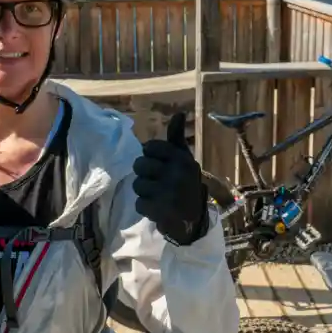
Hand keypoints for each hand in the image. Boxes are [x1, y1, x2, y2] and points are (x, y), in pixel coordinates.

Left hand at [132, 112, 209, 246]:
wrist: (195, 219)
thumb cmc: (186, 183)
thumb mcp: (184, 159)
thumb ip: (176, 137)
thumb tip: (180, 112)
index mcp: (182, 158)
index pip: (149, 147)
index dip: (149, 156)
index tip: (159, 164)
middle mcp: (177, 173)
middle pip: (139, 164)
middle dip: (144, 174)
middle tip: (156, 181)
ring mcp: (169, 193)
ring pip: (136, 184)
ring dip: (144, 192)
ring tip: (157, 195)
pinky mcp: (161, 211)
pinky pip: (138, 203)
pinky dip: (145, 207)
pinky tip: (156, 208)